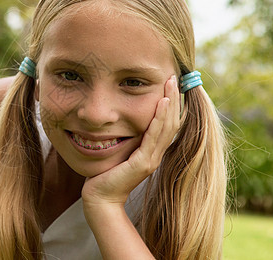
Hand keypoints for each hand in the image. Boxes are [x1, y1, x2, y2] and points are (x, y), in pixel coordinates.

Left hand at [82, 75, 179, 206]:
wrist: (99, 197)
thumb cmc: (106, 173)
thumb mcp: (119, 150)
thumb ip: (127, 137)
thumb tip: (123, 117)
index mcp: (151, 150)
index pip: (166, 123)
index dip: (170, 104)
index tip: (169, 83)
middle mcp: (155, 154)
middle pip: (171, 122)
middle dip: (173, 98)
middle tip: (173, 76)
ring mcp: (151, 159)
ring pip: (166, 126)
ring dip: (170, 103)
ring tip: (171, 83)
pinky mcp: (143, 163)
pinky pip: (154, 137)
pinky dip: (159, 118)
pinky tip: (162, 103)